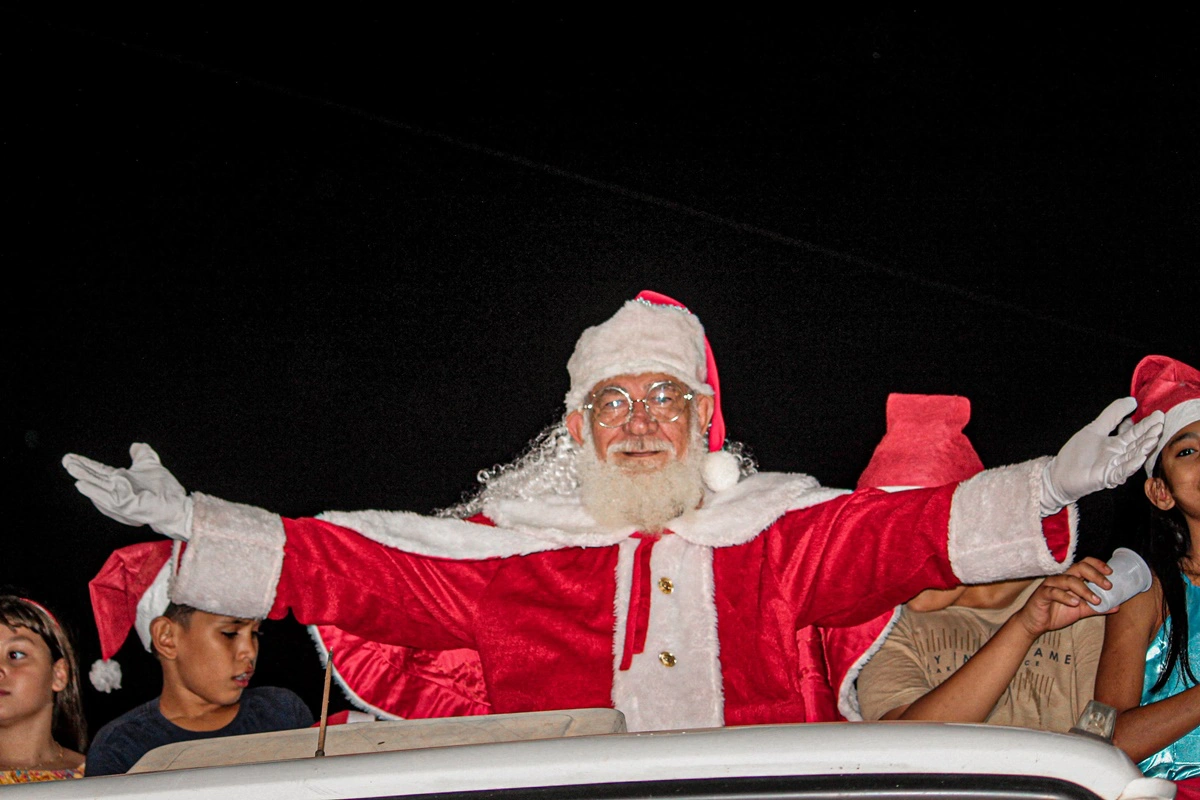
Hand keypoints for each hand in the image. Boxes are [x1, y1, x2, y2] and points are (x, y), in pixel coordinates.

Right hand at [62, 443, 192, 539]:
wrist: (176, 504)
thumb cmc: (163, 489)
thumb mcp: (151, 466)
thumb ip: (142, 455)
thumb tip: (135, 445)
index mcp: (120, 480)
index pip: (99, 471)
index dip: (85, 464)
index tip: (70, 457)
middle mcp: (117, 490)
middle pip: (95, 478)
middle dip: (80, 469)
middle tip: (66, 460)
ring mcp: (121, 499)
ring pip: (99, 487)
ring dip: (85, 478)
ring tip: (72, 469)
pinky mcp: (127, 506)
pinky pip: (109, 499)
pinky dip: (96, 492)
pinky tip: (83, 484)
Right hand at [1015, 557, 1111, 637]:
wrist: (1037, 623)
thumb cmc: (1057, 613)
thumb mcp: (1081, 611)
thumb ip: (1096, 607)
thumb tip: (1117, 606)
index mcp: (1071, 579)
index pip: (1085, 564)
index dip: (1098, 565)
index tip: (1111, 573)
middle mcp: (1061, 578)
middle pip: (1079, 567)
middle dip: (1095, 575)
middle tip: (1108, 586)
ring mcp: (1050, 585)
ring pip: (1068, 579)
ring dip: (1084, 589)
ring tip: (1096, 600)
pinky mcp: (1042, 594)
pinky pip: (1053, 591)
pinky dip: (1065, 596)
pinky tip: (1075, 603)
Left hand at [1040, 397, 1164, 515]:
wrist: (1060, 474)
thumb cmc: (1077, 453)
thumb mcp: (1095, 428)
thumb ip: (1112, 415)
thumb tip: (1132, 400)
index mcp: (1117, 443)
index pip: (1135, 432)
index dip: (1146, 424)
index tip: (1158, 414)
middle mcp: (1119, 455)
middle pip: (1137, 444)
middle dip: (1149, 435)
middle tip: (1160, 424)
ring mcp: (1114, 466)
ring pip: (1132, 457)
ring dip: (1144, 448)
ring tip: (1154, 438)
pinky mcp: (1106, 477)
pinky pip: (1121, 471)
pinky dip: (1131, 465)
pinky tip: (1140, 457)